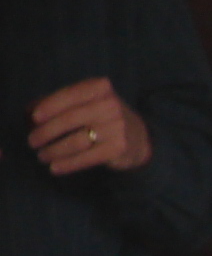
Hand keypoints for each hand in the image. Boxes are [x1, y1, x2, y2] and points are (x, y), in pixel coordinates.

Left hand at [29, 80, 151, 175]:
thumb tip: (28, 114)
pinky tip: (55, 168)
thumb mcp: (85, 102)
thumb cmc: (102, 117)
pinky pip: (87, 157)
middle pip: (70, 119)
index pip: (69, 95)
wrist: (139, 137)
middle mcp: (110, 105)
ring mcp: (116, 127)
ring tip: (41, 156)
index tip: (33, 118)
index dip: (49, 106)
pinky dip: (68, 164)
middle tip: (32, 142)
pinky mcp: (119, 148)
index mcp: (99, 88)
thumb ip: (59, 104)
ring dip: (54, 150)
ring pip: (76, 140)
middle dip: (46, 132)